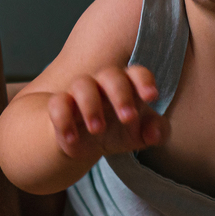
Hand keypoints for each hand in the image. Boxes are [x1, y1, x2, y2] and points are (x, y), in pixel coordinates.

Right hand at [47, 65, 167, 157]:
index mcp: (127, 85)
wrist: (87, 142)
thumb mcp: (141, 135)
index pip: (136, 73)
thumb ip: (157, 132)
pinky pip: (57, 103)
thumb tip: (155, 133)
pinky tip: (72, 139)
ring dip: (91, 106)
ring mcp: (80, 93)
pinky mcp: (61, 106)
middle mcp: (103, 84)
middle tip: (128, 119)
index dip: (144, 81)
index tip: (151, 97)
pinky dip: (63, 120)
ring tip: (97, 130)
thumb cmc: (120, 130)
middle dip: (120, 95)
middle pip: (111, 74)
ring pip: (82, 84)